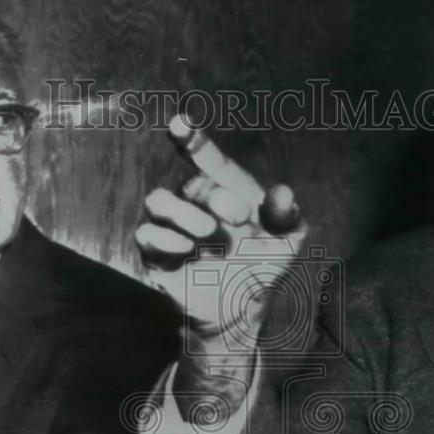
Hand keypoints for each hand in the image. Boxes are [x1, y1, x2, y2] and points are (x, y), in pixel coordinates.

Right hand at [136, 114, 307, 346]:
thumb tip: (283, 194)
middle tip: (240, 218)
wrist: (239, 310)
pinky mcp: (155, 253)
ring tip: (208, 232)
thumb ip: (288, 218)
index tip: (180, 123)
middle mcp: (194, 202)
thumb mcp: (287, 244)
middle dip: (218, 197)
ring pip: (157, 200)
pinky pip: (146, 233)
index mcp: (225, 191)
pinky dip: (165, 238)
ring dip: (184, 213)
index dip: (193, 140)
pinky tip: (187, 249)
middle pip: (193, 184)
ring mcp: (172, 227)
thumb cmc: (262, 267)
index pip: (208, 160)